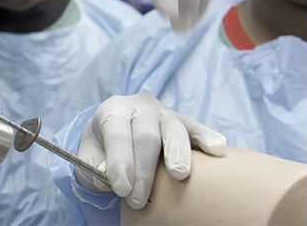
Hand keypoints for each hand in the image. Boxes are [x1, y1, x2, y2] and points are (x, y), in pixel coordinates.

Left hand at [76, 93, 226, 209]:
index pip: (117, 135)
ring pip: (174, 130)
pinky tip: (217, 149)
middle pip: (146, 136)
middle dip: (144, 171)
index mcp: (112, 110)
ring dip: (177, 154)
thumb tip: (106, 179)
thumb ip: (92, 166)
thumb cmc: (102, 148)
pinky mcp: (184, 122)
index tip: (121, 189)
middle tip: (139, 200)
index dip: (120, 163)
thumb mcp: (88, 155)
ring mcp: (164, 112)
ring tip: (179, 175)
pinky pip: (197, 128)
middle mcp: (139, 106)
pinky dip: (207, 138)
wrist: (115, 130)